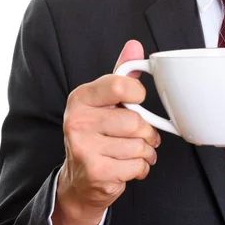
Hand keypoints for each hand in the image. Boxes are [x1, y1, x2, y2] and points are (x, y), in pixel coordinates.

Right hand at [52, 39, 160, 224]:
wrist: (79, 179)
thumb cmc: (96, 132)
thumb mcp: (105, 100)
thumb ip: (122, 73)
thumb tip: (134, 45)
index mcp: (81, 97)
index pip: (119, 85)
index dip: (137, 93)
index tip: (137, 100)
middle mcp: (78, 121)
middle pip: (135, 121)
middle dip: (146, 131)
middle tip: (140, 134)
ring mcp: (85, 148)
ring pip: (139, 145)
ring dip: (145, 151)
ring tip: (133, 150)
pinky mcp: (96, 172)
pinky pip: (137, 165)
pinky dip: (141, 167)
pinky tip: (127, 165)